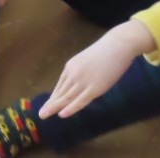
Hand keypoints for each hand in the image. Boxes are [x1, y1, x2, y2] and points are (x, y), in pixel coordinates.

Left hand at [39, 20, 155, 119]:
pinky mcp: (95, 87)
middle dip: (50, 104)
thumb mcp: (88, 61)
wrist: (118, 44)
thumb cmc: (106, 52)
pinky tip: (61, 115)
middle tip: (41, 114)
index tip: (48, 105)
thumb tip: (80, 80)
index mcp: (71, 66)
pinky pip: (80, 100)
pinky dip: (70, 108)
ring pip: (67, 97)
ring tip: (44, 115)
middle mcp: (74, 73)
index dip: (54, 97)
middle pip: (60, 92)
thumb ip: (82, 71)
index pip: (60, 85)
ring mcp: (83, 81)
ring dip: (55, 107)